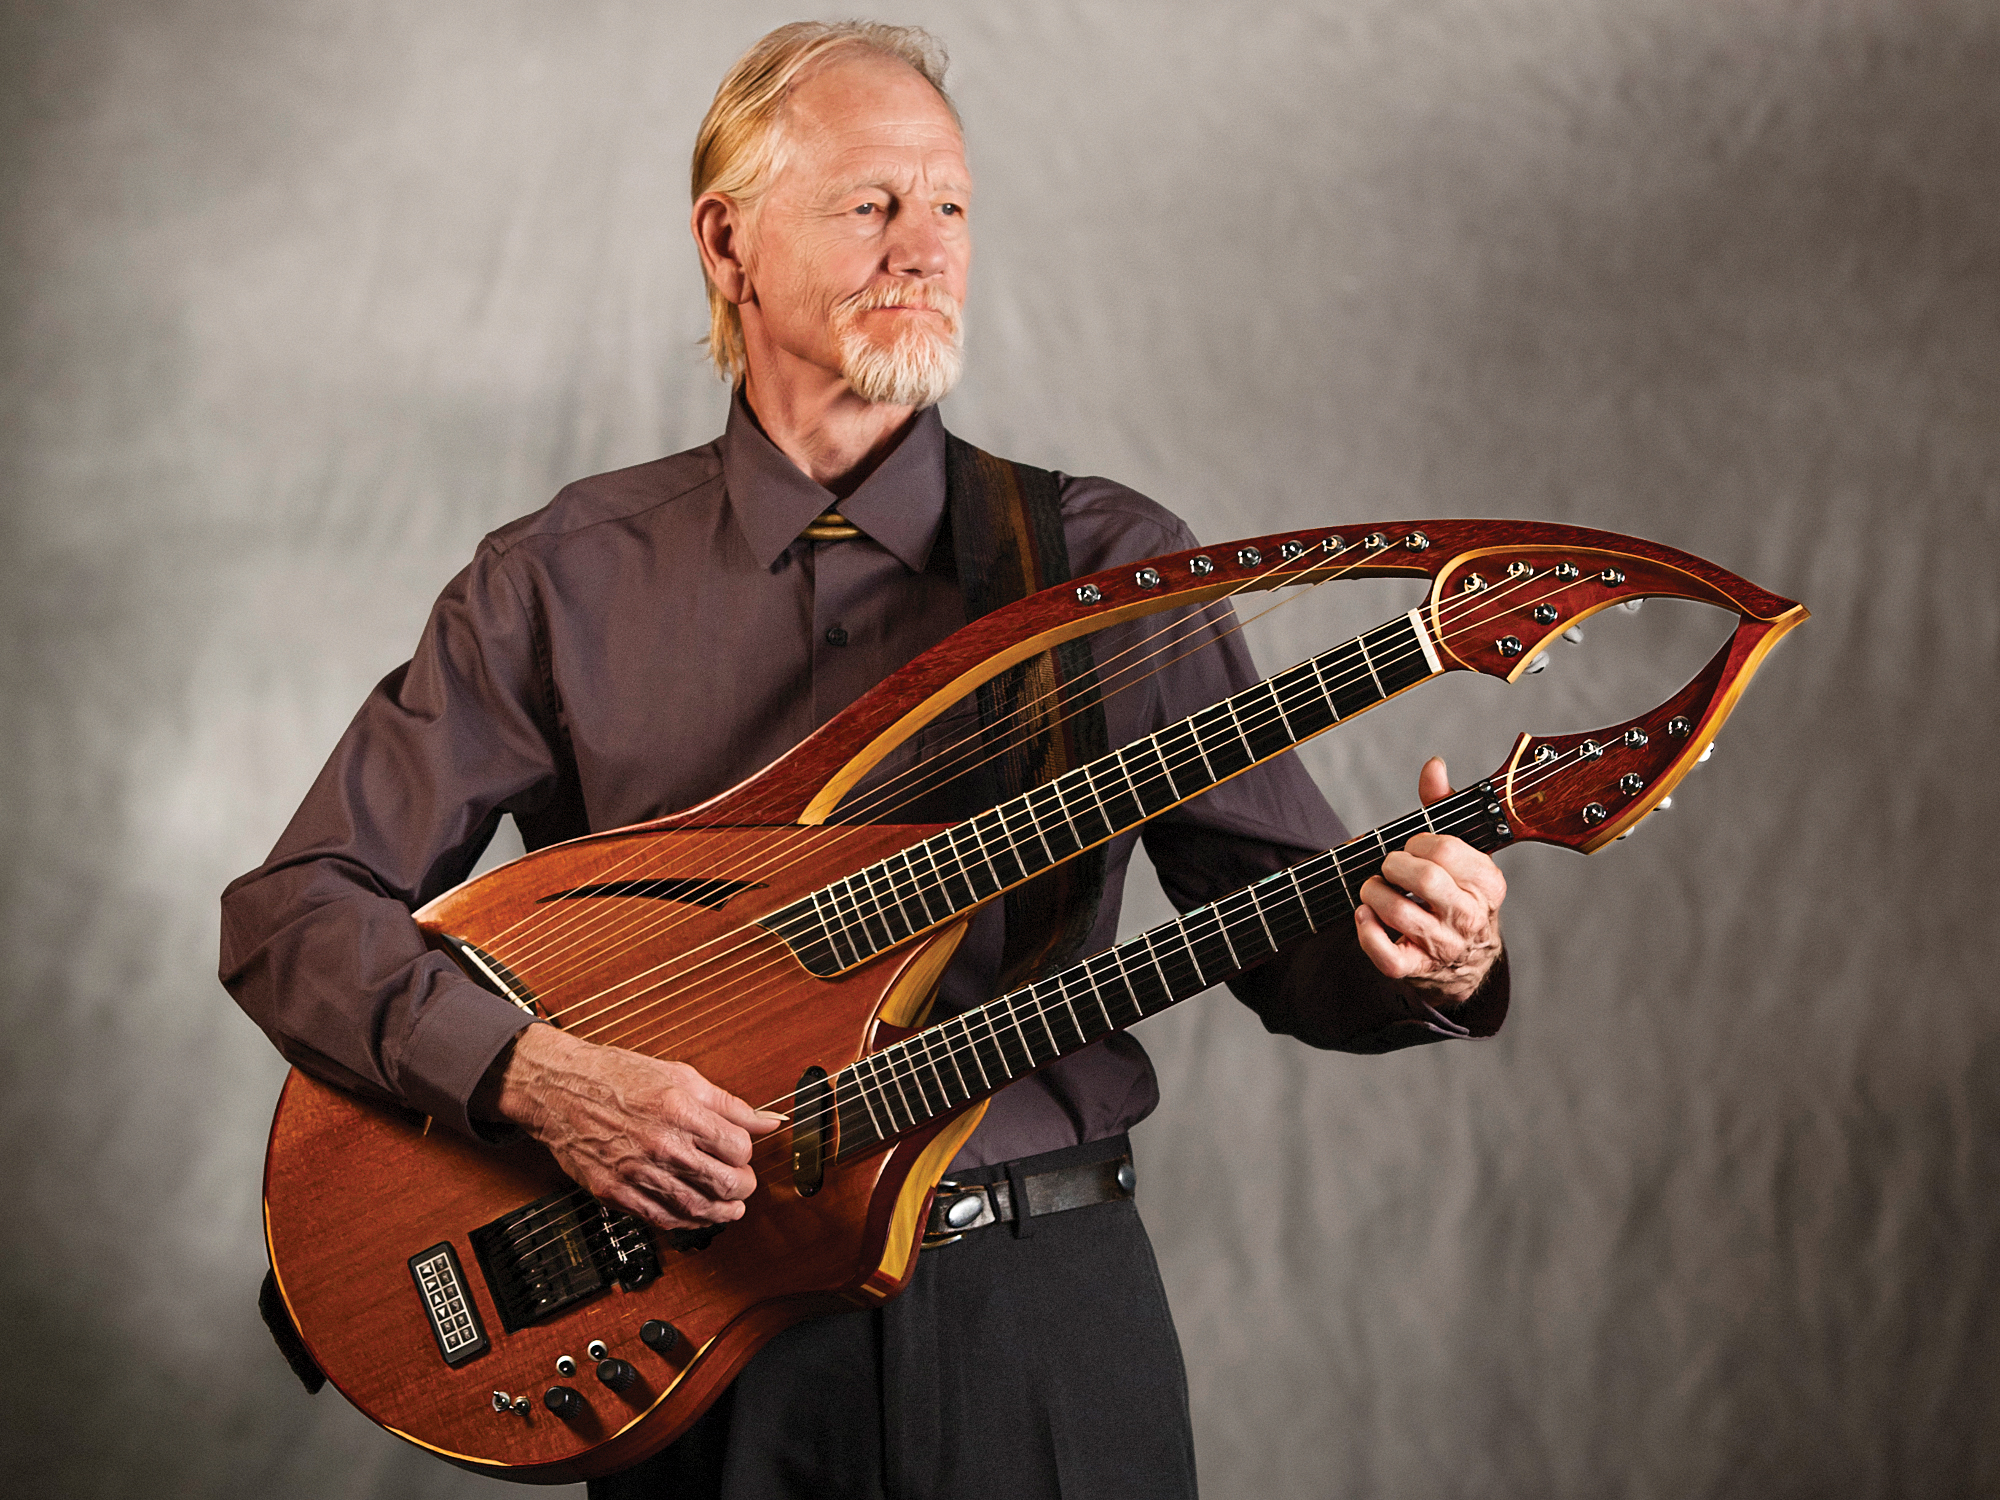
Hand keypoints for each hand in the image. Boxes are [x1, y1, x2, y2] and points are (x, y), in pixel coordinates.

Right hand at [488, 1024, 782, 1231]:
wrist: (560, 1091)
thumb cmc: (618, 1078)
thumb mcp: (680, 1076)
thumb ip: (729, 1104)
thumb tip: (768, 1120)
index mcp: (680, 1110)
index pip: (738, 1148)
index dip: (747, 1153)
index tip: (742, 1151)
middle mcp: (661, 1144)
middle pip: (724, 1182)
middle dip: (743, 1186)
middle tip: (743, 1182)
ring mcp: (638, 1172)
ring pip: (697, 1208)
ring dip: (722, 1211)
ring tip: (730, 1206)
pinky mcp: (616, 1193)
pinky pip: (662, 1219)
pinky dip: (687, 1221)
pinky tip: (697, 1214)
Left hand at [1354, 756, 1506, 1005]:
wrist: (1467, 959)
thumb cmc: (1458, 892)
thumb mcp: (1463, 851)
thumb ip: (1444, 806)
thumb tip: (1433, 765)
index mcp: (1487, 883)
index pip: (1448, 849)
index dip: (1419, 842)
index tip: (1413, 846)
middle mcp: (1470, 916)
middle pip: (1425, 878)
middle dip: (1394, 863)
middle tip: (1390, 866)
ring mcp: (1444, 946)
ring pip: (1399, 913)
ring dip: (1373, 892)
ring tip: (1373, 888)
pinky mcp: (1418, 970)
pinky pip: (1388, 957)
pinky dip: (1366, 933)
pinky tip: (1363, 915)